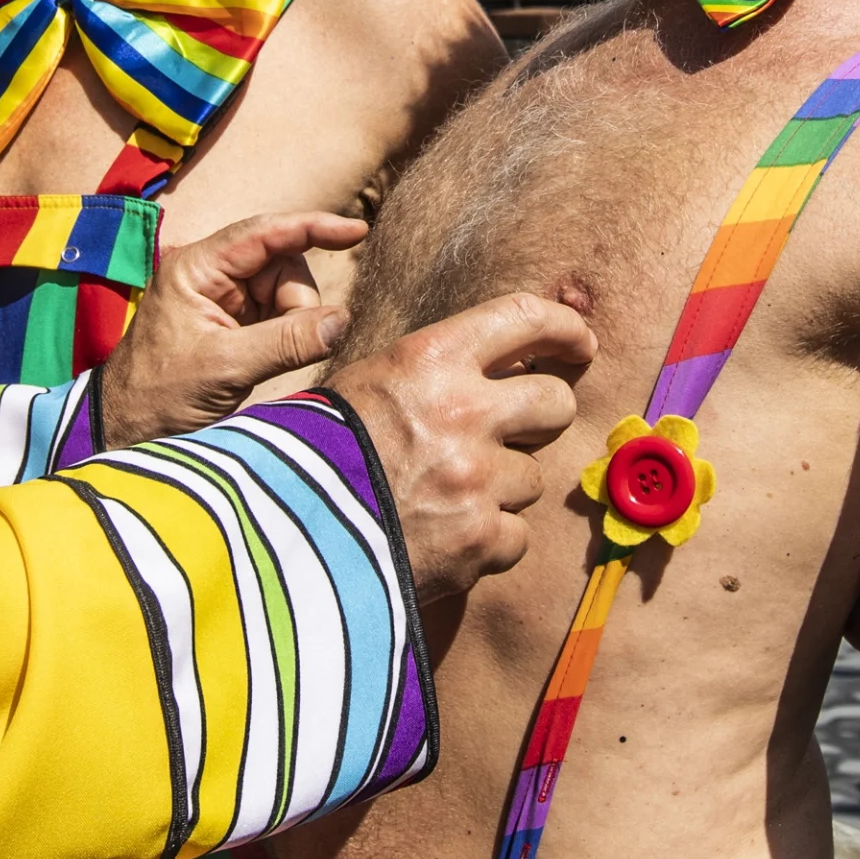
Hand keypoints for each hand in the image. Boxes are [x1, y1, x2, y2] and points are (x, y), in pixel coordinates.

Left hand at [95, 212, 366, 443]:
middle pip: (283, 265)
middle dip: (298, 302)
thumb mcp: (224, 367)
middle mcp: (210, 275)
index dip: (314, 227)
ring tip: (263, 360)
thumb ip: (285, 341)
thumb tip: (342, 321)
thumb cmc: (158, 395)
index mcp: (196, 268)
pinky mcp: (232, 325)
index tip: (357, 229)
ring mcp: (222, 300)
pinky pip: (279, 316)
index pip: (264, 233)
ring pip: (286, 293)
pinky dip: (286, 335)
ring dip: (293, 323)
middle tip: (288, 345)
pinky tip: (265, 359)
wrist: (127, 430)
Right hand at [324, 292, 594, 604]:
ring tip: (447, 495)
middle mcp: (462, 413)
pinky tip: (446, 538)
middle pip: (554, 402)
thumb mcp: (364, 384)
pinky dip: (488, 541)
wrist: (280, 539)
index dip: (564, 327)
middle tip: (512, 431)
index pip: (523, 318)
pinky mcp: (479, 540)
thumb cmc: (313, 453)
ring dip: (501, 487)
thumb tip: (500, 363)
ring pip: (532, 476)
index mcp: (429, 359)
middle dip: (539, 416)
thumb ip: (432, 371)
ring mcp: (476, 480)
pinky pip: (517, 535)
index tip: (579, 342)